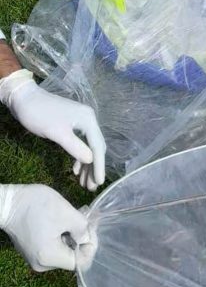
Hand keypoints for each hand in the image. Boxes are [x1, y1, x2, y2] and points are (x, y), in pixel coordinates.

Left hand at [0, 71, 104, 190]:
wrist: (24, 98)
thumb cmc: (40, 114)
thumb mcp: (57, 133)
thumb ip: (75, 147)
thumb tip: (91, 161)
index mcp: (88, 120)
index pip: (97, 147)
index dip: (99, 166)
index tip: (100, 183)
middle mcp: (88, 120)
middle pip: (95, 147)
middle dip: (94, 168)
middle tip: (91, 187)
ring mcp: (80, 122)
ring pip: (88, 147)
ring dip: (86, 165)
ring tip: (84, 183)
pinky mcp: (71, 125)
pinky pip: (80, 144)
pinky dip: (79, 157)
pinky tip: (75, 170)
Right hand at [0, 184, 95, 271]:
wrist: (7, 202)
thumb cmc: (35, 206)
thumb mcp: (65, 212)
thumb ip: (82, 228)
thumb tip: (87, 238)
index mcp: (49, 258)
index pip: (80, 262)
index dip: (90, 245)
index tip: (90, 227)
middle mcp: (41, 264)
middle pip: (71, 257)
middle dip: (81, 238)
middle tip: (84, 219)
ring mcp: (35, 258)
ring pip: (63, 251)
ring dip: (71, 235)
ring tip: (73, 217)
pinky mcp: (32, 250)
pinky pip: (53, 247)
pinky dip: (61, 235)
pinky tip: (61, 220)